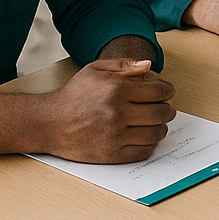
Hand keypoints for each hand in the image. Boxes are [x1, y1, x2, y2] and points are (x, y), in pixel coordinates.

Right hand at [43, 58, 175, 163]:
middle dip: (168, 110)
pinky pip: (143, 152)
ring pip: (154, 134)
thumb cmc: (74, 95)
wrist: (50, 122)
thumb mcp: (96, 69)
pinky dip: (150, 144)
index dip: (168, 91)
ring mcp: (116, 136)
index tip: (168, 92)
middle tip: (166, 108)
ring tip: (157, 123)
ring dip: (161, 128)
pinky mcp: (112, 155)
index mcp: (117, 89)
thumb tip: (149, 65)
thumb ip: (124, 64)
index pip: (157, 92)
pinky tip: (146, 136)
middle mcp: (118, 113)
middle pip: (160, 113)